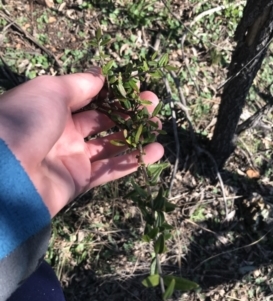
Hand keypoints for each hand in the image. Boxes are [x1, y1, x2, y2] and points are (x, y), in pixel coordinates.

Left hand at [0, 68, 163, 216]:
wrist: (7, 172)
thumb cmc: (27, 121)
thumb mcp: (51, 90)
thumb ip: (80, 84)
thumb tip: (101, 75)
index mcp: (54, 108)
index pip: (90, 99)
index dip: (113, 93)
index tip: (136, 88)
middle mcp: (64, 133)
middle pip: (104, 121)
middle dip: (129, 113)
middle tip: (153, 107)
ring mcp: (72, 158)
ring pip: (110, 147)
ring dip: (135, 137)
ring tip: (158, 128)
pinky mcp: (79, 181)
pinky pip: (110, 170)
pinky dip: (133, 162)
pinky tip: (155, 152)